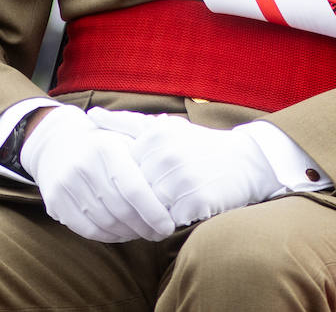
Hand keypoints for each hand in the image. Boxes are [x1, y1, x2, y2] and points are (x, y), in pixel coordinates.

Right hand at [19, 106, 176, 243]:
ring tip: (143, 233)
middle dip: (145, 227)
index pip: (135, 189)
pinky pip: (88, 230)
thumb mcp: (125, 137)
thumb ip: (148, 155)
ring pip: (106, 223)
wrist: (58, 142)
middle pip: (122, 210)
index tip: (169, 226)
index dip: (154, 213)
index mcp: (107, 148)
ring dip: (129, 234)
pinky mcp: (56, 201)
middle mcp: (85, 166)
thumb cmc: (104, 143)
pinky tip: (122, 233)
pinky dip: (109, 236)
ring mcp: (67, 185)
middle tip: (159, 234)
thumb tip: (177, 181)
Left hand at [88, 107, 279, 225]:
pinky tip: (185, 210)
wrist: (245, 161)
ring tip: (168, 204)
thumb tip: (90, 115)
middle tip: (150, 199)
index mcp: (156, 135)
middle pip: (135, 190)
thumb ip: (125, 123)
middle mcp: (167, 154)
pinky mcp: (195, 201)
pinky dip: (173, 220)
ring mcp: (181, 179)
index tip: (135, 183)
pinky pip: (169, 221)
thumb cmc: (198, 145)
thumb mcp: (163, 128)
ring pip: (150, 208)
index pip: (123, 168)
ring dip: (154, 212)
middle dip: (139, 199)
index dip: (128, 180)